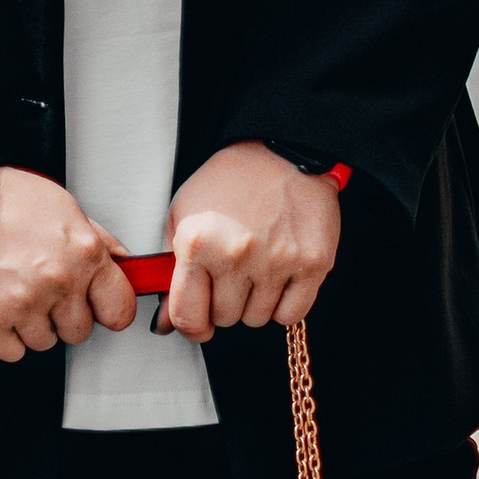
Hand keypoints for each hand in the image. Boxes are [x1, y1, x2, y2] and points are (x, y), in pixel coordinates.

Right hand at [0, 166, 139, 361]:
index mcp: (83, 252)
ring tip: (12, 288)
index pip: (120, 310)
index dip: (106, 309)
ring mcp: (22, 303)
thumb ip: (97, 240)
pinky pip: (12, 352)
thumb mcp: (63, 206)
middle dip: (62, 315)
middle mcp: (58, 281)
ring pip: (44, 343)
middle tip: (40, 288)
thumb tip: (124, 265)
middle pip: (79, 332)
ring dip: (30, 324)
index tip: (95, 306)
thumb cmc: (2, 194)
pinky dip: (3, 336)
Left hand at [162, 143, 341, 340]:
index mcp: (198, 243)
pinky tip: (278, 276)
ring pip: (258, 319)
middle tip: (230, 273)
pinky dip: (283, 304)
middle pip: (225, 319)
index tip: (196, 321)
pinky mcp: (312, 264)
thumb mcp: (183, 216)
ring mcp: (277, 261)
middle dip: (224, 302)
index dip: (190, 326)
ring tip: (255, 266)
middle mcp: (236, 255)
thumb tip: (166, 323)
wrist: (280, 152)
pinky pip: (291, 315)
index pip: (188, 317)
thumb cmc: (229, 182)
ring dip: (254, 301)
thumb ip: (171, 273)